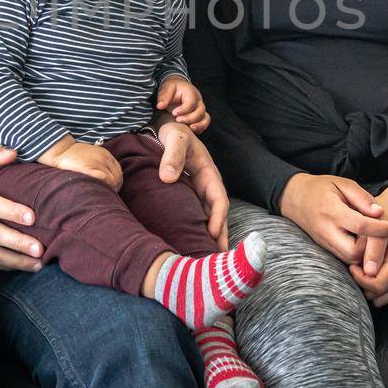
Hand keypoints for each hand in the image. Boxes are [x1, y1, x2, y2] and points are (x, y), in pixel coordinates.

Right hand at [41, 137, 123, 190]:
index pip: (119, 171)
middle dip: (115, 187)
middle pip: (118, 177)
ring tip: (105, 195)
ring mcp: (97, 162)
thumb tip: (106, 179)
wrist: (60, 150)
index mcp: (106, 155)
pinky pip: (104, 178)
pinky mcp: (89, 168)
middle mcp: (104, 158)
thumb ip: (100, 164)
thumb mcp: (92, 155)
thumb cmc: (74, 156)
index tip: (112, 189)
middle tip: (109, 195)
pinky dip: (105, 186)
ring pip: (113, 180)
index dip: (117, 182)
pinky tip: (100, 191)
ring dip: (111, 189)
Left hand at [153, 117, 228, 248]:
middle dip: (220, 235)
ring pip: (208, 217)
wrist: (167, 128)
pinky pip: (196, 214)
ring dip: (211, 235)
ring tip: (208, 258)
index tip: (213, 234)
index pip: (219, 199)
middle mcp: (207, 185)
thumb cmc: (174, 132)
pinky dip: (198, 228)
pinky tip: (192, 242)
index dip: (218, 218)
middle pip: (217, 214)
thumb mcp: (175, 138)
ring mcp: (198, 191)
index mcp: (209, 173)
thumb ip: (172, 155)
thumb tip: (168, 178)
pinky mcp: (188, 195)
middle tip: (219, 258)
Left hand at [155, 75, 209, 132]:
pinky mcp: (200, 115)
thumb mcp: (167, 88)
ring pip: (205, 118)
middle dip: (189, 118)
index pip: (191, 102)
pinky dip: (200, 128)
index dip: (183, 110)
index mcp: (191, 92)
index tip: (174, 113)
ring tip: (189, 128)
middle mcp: (198, 101)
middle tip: (177, 120)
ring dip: (198, 125)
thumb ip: (164, 96)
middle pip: (200, 111)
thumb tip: (160, 106)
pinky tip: (191, 131)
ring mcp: (200, 108)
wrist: (178, 88)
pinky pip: (205, 123)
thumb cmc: (173, 88)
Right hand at [278, 173, 387, 266]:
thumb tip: (379, 212)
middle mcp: (327, 231)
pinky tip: (364, 243)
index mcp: (332, 211)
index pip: (360, 226)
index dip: (380, 229)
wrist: (293, 198)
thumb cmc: (320, 188)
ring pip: (349, 259)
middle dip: (371, 249)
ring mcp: (324, 242)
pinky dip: (357, 254)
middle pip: (353, 252)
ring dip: (365, 254)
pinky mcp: (325, 248)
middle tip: (380, 237)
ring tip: (374, 240)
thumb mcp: (342, 183)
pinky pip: (343, 258)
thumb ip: (361, 197)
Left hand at [349, 185, 387, 306]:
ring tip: (359, 269)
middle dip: (363, 283)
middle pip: (379, 293)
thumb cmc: (383, 215)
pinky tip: (365, 273)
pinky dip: (373, 288)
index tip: (351, 265)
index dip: (360, 278)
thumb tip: (370, 272)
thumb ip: (374, 248)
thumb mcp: (376, 224)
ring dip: (367, 287)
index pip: (378, 284)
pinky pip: (385, 293)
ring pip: (381, 296)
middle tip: (353, 267)